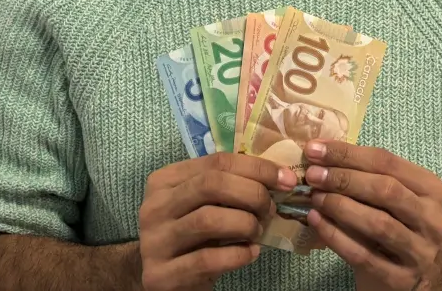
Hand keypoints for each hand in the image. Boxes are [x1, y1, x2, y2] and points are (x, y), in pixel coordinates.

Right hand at [138, 152, 297, 290]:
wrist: (163, 279)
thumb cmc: (191, 236)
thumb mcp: (201, 205)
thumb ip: (227, 188)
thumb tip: (278, 176)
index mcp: (165, 180)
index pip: (216, 162)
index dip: (257, 168)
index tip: (286, 180)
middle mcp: (155, 206)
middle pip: (212, 184)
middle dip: (252, 194)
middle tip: (270, 210)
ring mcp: (154, 241)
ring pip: (208, 219)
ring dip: (245, 224)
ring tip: (257, 232)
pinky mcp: (161, 274)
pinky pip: (207, 259)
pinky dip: (238, 255)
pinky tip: (250, 254)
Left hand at [302, 141, 441, 290]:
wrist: (400, 276)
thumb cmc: (390, 224)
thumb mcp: (385, 196)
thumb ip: (362, 175)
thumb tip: (319, 151)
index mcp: (430, 189)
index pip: (387, 162)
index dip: (348, 154)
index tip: (315, 149)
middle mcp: (432, 220)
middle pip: (386, 190)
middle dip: (344, 179)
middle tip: (313, 175)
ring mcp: (420, 252)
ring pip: (379, 223)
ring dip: (340, 207)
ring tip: (315, 198)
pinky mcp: (401, 280)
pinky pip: (364, 255)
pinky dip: (336, 237)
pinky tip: (317, 222)